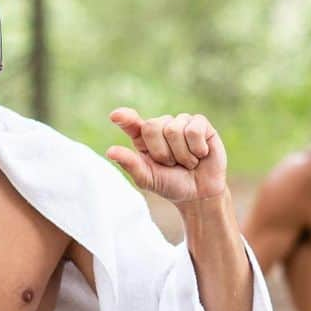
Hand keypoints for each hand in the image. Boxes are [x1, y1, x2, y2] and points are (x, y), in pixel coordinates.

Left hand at [107, 107, 227, 203]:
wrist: (199, 193)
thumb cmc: (170, 184)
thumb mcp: (148, 179)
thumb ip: (131, 164)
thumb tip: (110, 151)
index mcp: (143, 138)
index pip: (131, 123)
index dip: (125, 118)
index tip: (115, 116)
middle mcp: (160, 126)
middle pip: (152, 127)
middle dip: (162, 153)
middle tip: (171, 164)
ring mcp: (181, 122)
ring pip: (174, 130)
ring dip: (182, 154)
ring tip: (187, 162)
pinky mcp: (200, 123)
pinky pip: (193, 129)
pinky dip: (196, 149)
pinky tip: (200, 154)